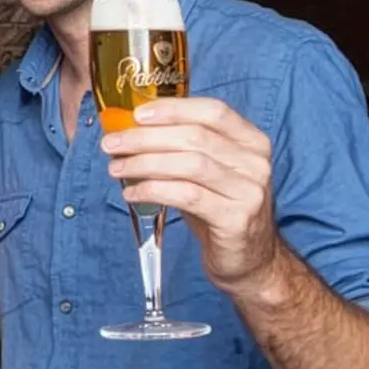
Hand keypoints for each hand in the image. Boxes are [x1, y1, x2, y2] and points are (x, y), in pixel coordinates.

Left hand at [101, 97, 279, 293]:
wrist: (250, 259)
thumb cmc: (220, 209)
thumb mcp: (207, 173)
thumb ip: (181, 149)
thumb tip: (130, 131)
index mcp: (252, 141)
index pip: (212, 111)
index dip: (173, 109)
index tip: (137, 114)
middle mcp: (256, 162)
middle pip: (195, 137)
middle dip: (146, 138)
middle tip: (112, 144)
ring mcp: (249, 190)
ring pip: (190, 164)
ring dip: (144, 163)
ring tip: (116, 168)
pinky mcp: (236, 218)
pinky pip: (187, 196)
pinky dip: (153, 190)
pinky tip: (132, 193)